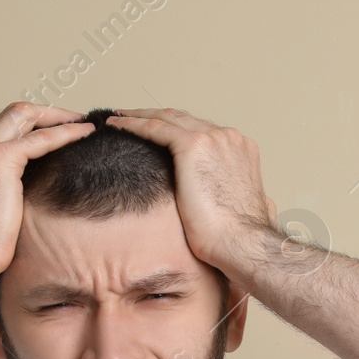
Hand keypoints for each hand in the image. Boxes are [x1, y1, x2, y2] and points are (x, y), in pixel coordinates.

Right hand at [0, 102, 95, 275]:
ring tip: (83, 123)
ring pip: (25, 115)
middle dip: (48, 112)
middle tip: (75, 119)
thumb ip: (6, 192)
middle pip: (13, 113)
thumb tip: (32, 195)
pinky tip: (82, 134)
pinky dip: (64, 133)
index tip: (58, 131)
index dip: (33, 125)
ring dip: (58, 116)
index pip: (4, 128)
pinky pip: (39, 138)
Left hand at [103, 107, 276, 273]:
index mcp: (240, 150)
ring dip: (140, 116)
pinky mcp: (193, 146)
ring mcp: (212, 138)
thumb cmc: (236, 236)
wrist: (241, 242)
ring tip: (119, 118)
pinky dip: (134, 124)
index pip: (201, 130)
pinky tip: (118, 125)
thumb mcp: (236, 206)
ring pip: (167, 117)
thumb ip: (229, 193)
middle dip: (156, 116)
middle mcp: (228, 138)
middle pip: (183, 118)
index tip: (157, 132)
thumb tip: (222, 202)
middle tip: (131, 117)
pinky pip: (156, 128)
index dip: (175, 128)